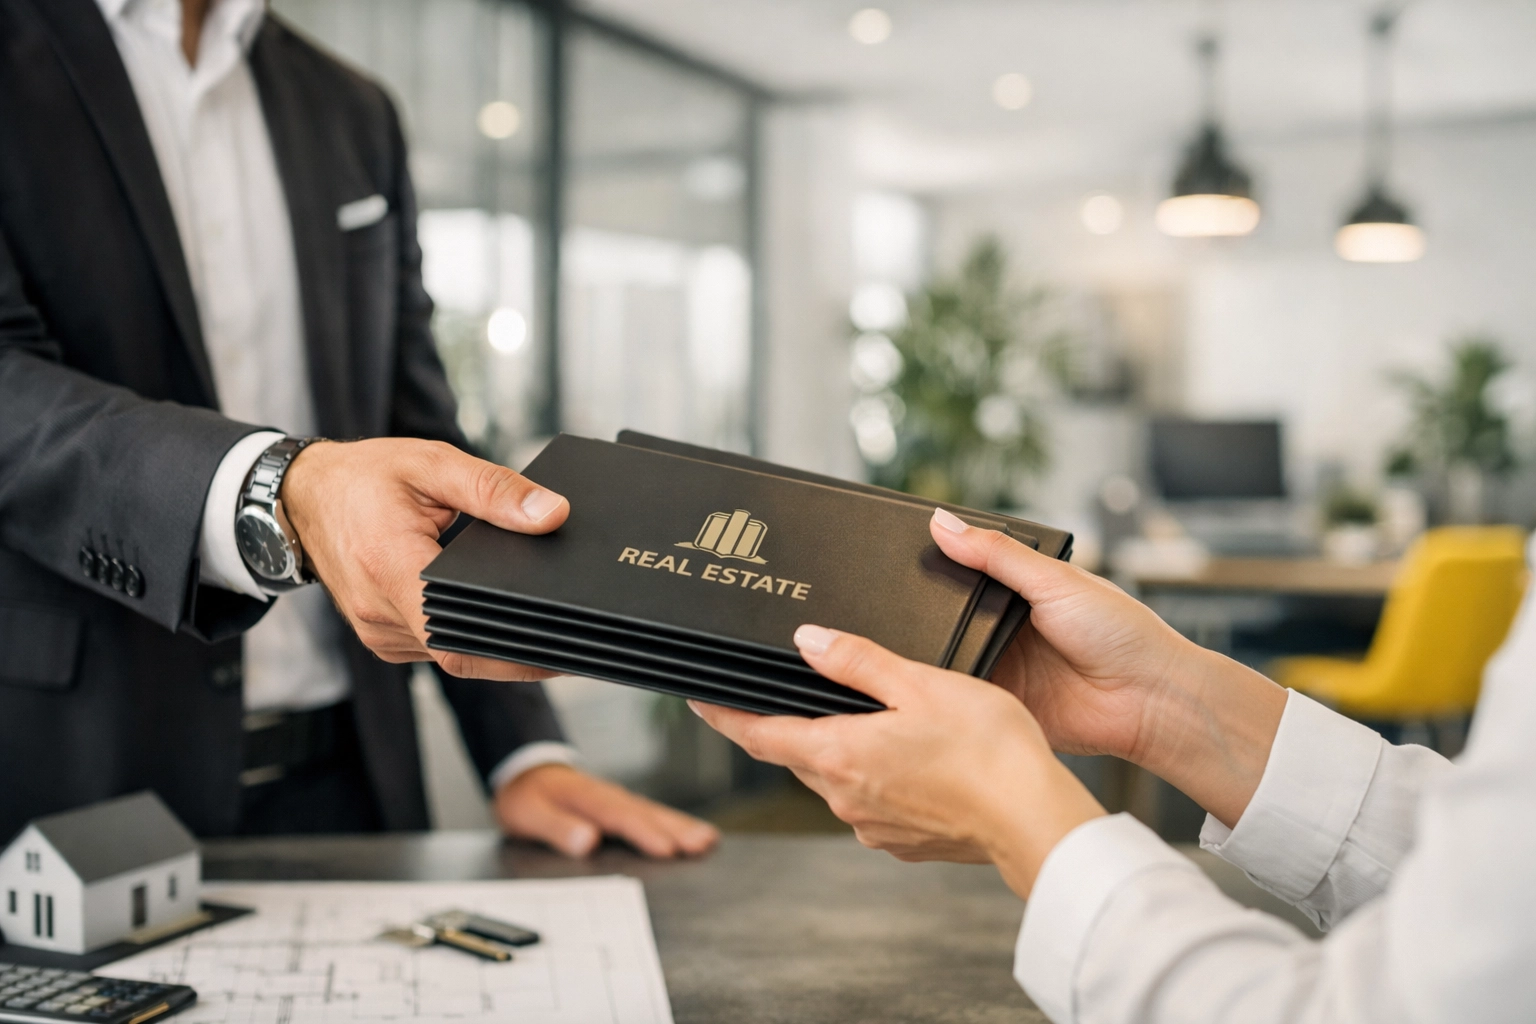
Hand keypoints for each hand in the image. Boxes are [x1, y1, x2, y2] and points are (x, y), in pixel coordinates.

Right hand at [281, 438, 568, 679]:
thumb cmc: (364, 478)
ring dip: (490, 641)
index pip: (459, 639)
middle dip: (516, 649)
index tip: (560, 646)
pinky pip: (434, 648)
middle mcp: (379, 613)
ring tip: (537, 618)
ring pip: (449, 655)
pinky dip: (465, 634)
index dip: (514, 653)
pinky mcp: (382, 636)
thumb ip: (494, 490)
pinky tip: (492, 613)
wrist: (303, 495)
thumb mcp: (433, 465)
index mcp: (390, 569)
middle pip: (461, 654)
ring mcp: (378, 631)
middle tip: (568, 631)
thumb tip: (551, 514)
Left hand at [494, 763, 720, 858]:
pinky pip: (652, 813)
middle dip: (676, 829)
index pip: (619, 817)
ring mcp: (618, 799)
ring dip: (681, 825)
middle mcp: (608, 795)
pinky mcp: (622, 805)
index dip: (643, 833)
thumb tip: (585, 841)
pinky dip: (674, 822)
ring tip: (707, 840)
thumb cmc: (527, 796)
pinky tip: (693, 832)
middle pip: (646, 813)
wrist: (526, 772)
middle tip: (702, 844)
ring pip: (654, 812)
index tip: (667, 849)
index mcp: (586, 797)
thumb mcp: (528, 813)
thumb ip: (556, 827)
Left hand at [691, 625, 1104, 897]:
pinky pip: (873, 802)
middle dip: (795, 725)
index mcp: (839, 755)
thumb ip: (857, 661)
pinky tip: (916, 759)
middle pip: (799, 754)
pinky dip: (880, 777)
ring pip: (838, 778)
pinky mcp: (903, 842)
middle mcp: (846, 798)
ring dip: (844, 750)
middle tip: (806, 693)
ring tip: (881, 721)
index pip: (759, 735)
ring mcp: (873, 826)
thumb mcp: (919, 683)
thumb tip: (807, 640)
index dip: (725, 716)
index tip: (699, 701)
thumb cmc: (987, 749)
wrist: (1034, 818)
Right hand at [928, 508, 1287, 826]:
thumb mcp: (1055, 580)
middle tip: (891, 603)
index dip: (935, 565)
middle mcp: (1007, 627)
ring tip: (910, 641)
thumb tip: (943, 523)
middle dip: (925, 613)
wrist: (1151, 701)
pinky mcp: (1002, 704)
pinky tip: (932, 679)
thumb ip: (997, 553)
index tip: (895, 556)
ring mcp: (1003, 667)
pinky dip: (949, 689)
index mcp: (1021, 589)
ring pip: (949, 656)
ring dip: (935, 652)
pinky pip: (962, 696)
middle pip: (948, 616)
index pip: (963, 572)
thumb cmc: (1123, 633)